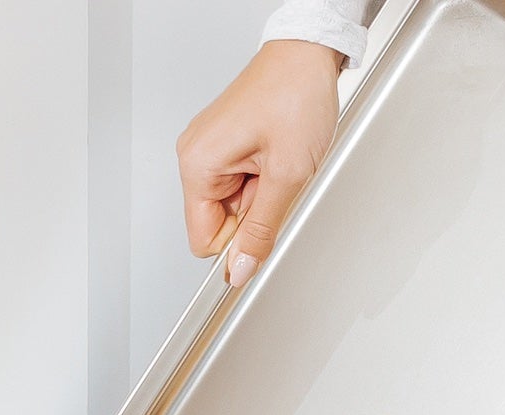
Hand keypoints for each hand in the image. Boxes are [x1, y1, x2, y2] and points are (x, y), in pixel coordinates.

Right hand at [177, 41, 343, 287]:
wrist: (308, 55)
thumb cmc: (296, 95)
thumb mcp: (286, 176)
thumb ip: (261, 231)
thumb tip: (241, 269)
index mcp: (198, 164)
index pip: (203, 240)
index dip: (237, 246)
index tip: (264, 230)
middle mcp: (196, 155)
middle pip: (218, 224)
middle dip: (252, 217)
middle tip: (277, 183)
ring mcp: (210, 149)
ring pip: (233, 206)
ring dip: (261, 198)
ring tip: (279, 163)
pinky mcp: (226, 144)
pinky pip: (240, 185)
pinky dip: (262, 181)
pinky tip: (275, 158)